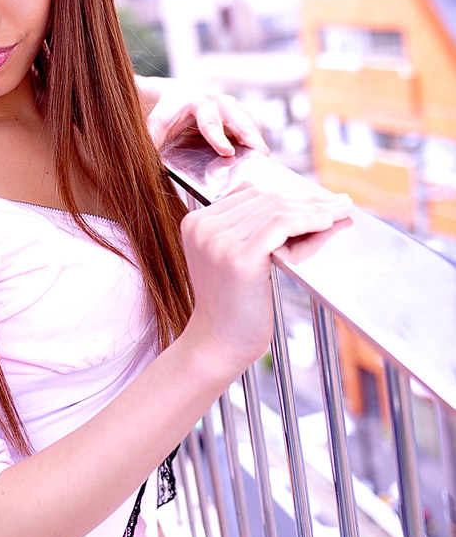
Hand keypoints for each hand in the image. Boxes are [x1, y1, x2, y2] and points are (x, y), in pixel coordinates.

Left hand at [144, 79, 268, 157]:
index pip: (208, 122)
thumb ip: (153, 138)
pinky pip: (252, 127)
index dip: (218, 137)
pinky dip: (256, 141)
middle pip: (237, 120)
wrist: (178, 94)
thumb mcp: (156, 123)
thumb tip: (149, 162)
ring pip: (248, 123)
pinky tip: (261, 159)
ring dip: (257, 140)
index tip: (227, 152)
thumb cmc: (167, 111)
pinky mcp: (239, 114)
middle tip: (259, 154)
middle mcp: (217, 101)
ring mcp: (231, 107)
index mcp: (194, 101)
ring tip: (265, 160)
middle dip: (248, 136)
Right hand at [179, 183, 351, 372]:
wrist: (219, 344)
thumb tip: (302, 204)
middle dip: (307, 199)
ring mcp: (219, 241)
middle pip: (265, 198)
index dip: (288, 194)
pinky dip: (309, 221)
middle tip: (339, 202)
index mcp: (196, 223)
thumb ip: (252, 230)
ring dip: (315, 209)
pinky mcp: (240, 258)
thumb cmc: (232, 306)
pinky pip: (282, 225)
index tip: (318, 199)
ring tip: (340, 211)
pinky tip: (327, 223)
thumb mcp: (234, 259)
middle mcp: (203, 227)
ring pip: (277, 209)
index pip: (250, 193)